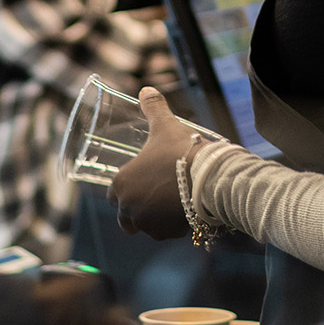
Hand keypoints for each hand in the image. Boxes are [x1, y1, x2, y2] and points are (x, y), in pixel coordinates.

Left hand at [109, 87, 201, 240]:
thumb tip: (146, 90)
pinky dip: (171, 226)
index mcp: (121, 184)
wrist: (210, 178)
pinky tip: (183, 211)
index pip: (113, 194)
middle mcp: (128, 208)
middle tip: (154, 196)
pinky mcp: (167, 234)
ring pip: (145, 226)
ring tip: (171, 203)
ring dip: (153, 219)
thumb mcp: (165, 126)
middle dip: (136, 209)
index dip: (125, 189)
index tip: (139, 183)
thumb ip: (153, 108)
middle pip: (125, 216)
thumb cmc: (182, 151)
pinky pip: (164, 233)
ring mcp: (147, 224)